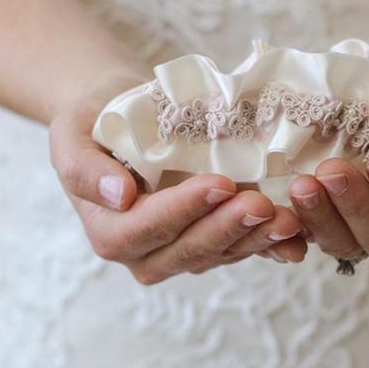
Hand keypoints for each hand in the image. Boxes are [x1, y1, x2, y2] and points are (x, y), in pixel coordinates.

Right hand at [48, 68, 307, 283]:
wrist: (121, 114)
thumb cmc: (94, 121)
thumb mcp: (71, 136)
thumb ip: (84, 170)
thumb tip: (121, 196)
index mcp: (109, 229)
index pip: (144, 229)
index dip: (183, 210)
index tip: (219, 183)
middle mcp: (145, 250)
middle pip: (188, 249)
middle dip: (227, 228)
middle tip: (263, 204)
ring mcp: (182, 246)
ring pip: (220, 253)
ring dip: (256, 239)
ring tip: (288, 218)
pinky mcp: (212, 237)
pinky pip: (241, 248)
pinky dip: (270, 247)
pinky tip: (297, 240)